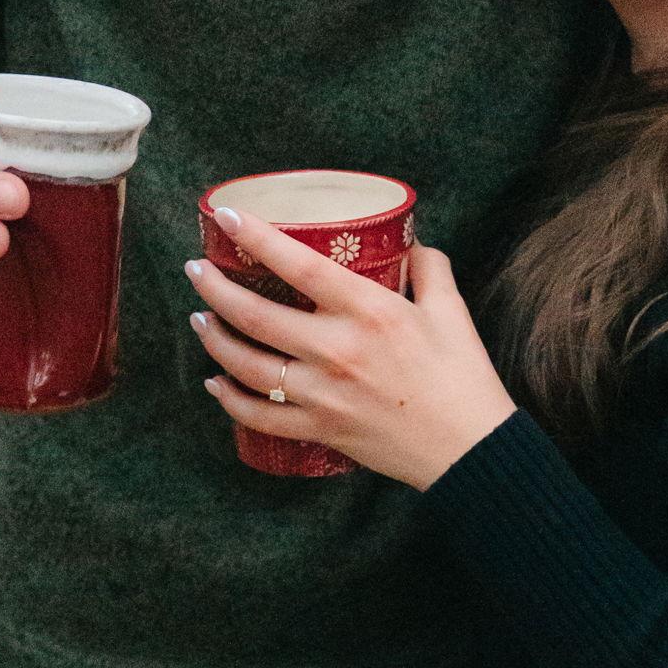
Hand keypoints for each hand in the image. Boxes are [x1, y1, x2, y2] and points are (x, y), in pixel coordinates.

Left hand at [185, 208, 518, 489]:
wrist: (471, 451)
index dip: (257, 237)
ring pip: (247, 365)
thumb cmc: (464, 378)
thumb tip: (411, 244)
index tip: (227, 216)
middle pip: (255, 315)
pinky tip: (214, 382)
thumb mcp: (451, 310)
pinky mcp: (320, 429)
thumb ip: (428, 269)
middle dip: (215, 289)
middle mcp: (337, 350)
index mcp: (369, 312)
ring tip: (199, 318)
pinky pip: (259, 416)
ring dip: (214, 339)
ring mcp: (323, 394)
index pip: (299, 266)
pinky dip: (229, 399)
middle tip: (195, 270)